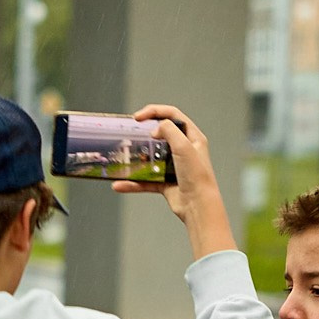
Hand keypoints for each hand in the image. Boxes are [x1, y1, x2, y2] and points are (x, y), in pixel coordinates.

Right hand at [114, 105, 234, 260]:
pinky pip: (146, 180)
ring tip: (124, 158)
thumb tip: (156, 128)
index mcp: (193, 138)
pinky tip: (120, 184)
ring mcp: (174, 167)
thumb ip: (169, 130)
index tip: (138, 117)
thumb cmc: (197, 177)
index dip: (154, 112)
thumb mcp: (184, 146)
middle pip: (161, 134)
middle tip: (130, 132)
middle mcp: (184, 150)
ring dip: (136, 159)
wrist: (198, 206)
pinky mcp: (166, 182)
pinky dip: (133, 183)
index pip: (173, 116)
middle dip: (144, 133)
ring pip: (151, 158)